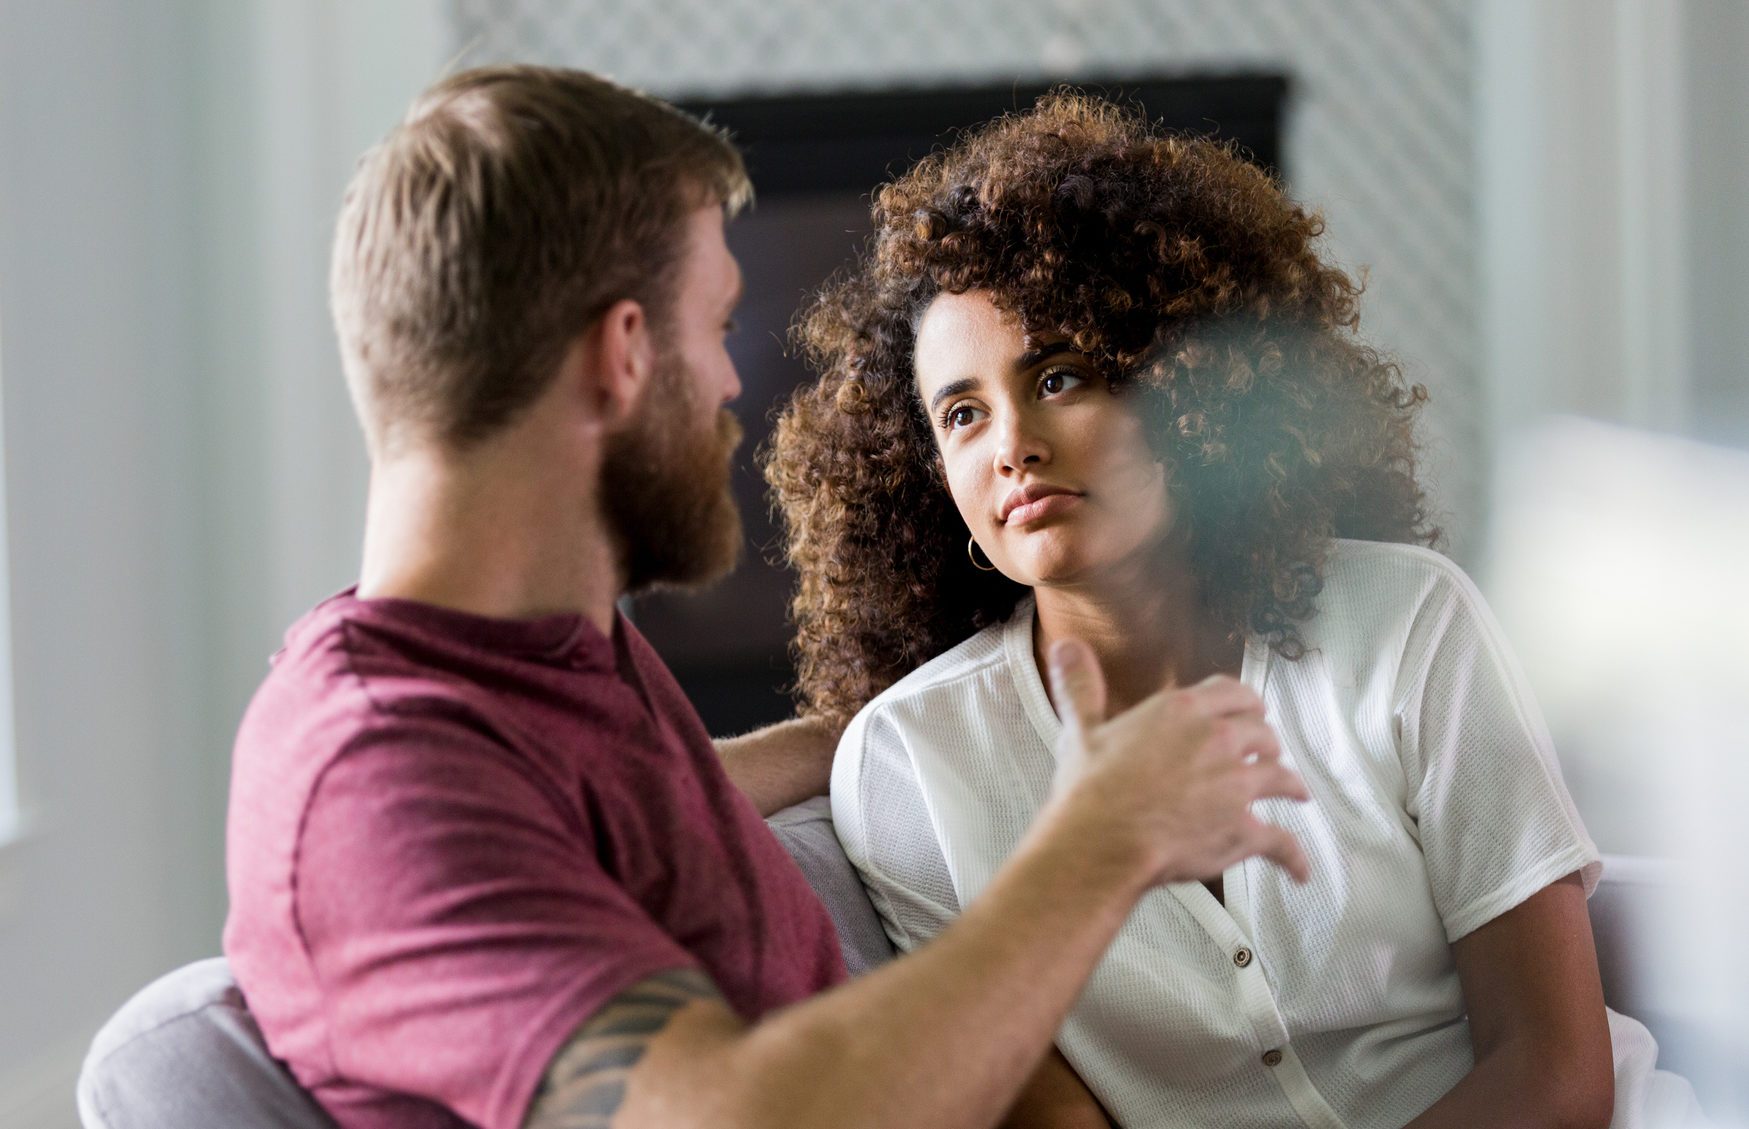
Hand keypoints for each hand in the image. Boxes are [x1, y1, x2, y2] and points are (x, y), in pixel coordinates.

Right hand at [1046, 637, 1310, 887]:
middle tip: (1266, 751)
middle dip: (1266, 743)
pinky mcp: (1244, 829)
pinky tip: (1300, 868)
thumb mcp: (1082, 729)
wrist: (1101, 841)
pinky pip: (1281, 841)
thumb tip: (1068, 649)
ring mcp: (1236, 785)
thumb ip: (1081, 686)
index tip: (1250, 709)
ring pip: (1280, 777)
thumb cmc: (1091, 791)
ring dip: (1290, 785)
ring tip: (1295, 792)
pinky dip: (1294, 857)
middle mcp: (1217, 740)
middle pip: (1261, 732)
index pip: (1231, 693)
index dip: (1244, 703)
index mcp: (1182, 711)